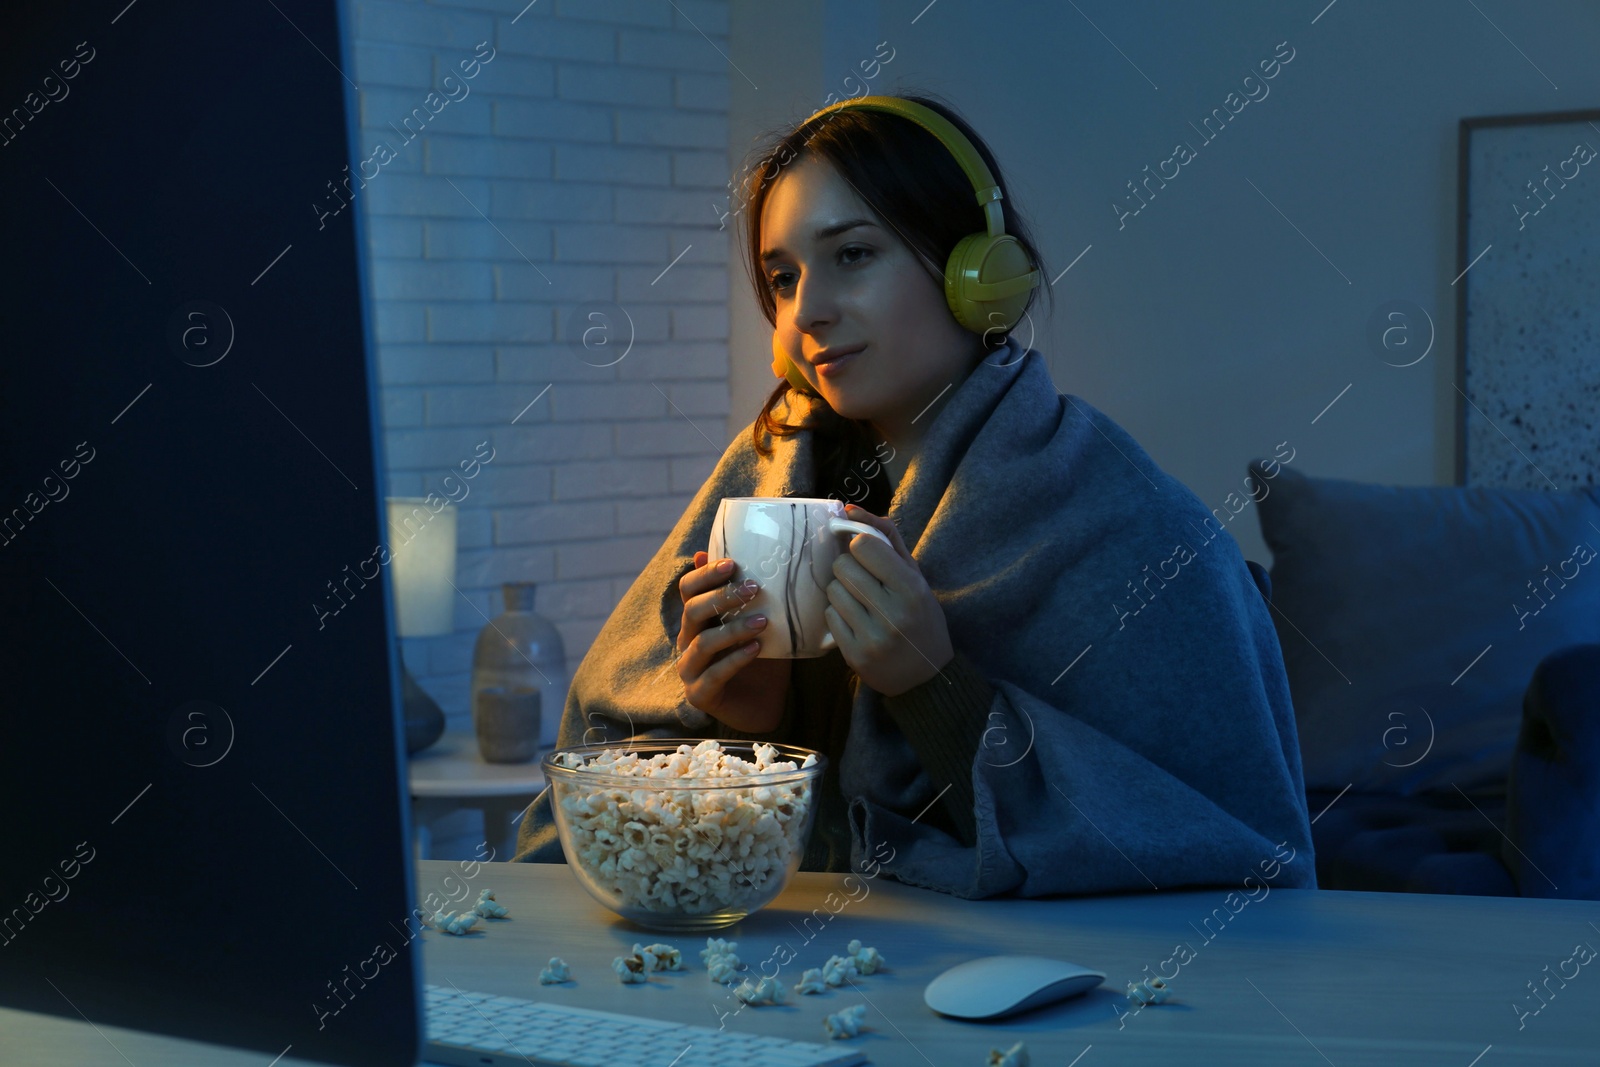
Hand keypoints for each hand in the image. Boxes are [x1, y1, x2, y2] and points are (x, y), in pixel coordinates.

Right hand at [675, 550, 791, 732]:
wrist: (765, 705)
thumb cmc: (761, 658)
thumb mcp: (759, 620)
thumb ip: (748, 595)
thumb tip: (745, 554)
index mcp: (697, 620)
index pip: (688, 589)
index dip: (705, 574)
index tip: (733, 564)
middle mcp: (687, 642)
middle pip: (692, 611)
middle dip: (722, 597)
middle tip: (754, 588)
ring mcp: (689, 670)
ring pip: (703, 642)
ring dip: (734, 629)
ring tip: (763, 621)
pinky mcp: (699, 695)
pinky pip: (714, 674)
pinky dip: (736, 659)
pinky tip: (757, 649)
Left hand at [824, 504, 953, 696]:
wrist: (926, 676)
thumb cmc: (921, 617)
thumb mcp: (915, 576)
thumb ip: (886, 537)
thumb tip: (849, 508)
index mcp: (911, 589)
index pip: (864, 546)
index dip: (860, 546)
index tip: (868, 555)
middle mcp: (892, 613)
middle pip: (842, 567)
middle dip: (848, 568)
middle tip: (863, 580)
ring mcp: (872, 637)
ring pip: (832, 591)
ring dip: (842, 591)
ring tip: (861, 602)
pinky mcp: (854, 656)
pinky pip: (829, 616)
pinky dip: (838, 615)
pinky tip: (857, 622)